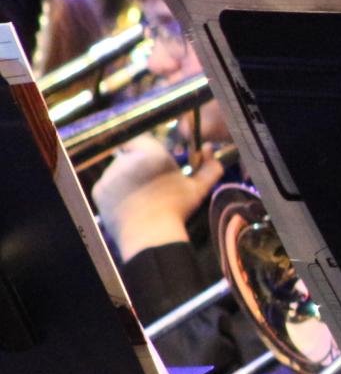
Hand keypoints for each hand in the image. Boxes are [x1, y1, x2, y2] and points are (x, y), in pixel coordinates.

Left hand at [92, 137, 223, 254]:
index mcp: (151, 154)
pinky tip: (129, 203)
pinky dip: (116, 191)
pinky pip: (108, 185)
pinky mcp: (98, 189)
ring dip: (127, 177)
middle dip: (138, 163)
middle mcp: (126, 159)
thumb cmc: (176, 209)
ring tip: (141, 195)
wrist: (150, 236)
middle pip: (130, 154)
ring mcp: (109, 175)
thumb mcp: (197, 188)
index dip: (147, 147)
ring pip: (118, 170)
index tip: (153, 159)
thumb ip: (208, 166)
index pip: (142, 137)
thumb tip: (208, 148)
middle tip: (151, 181)